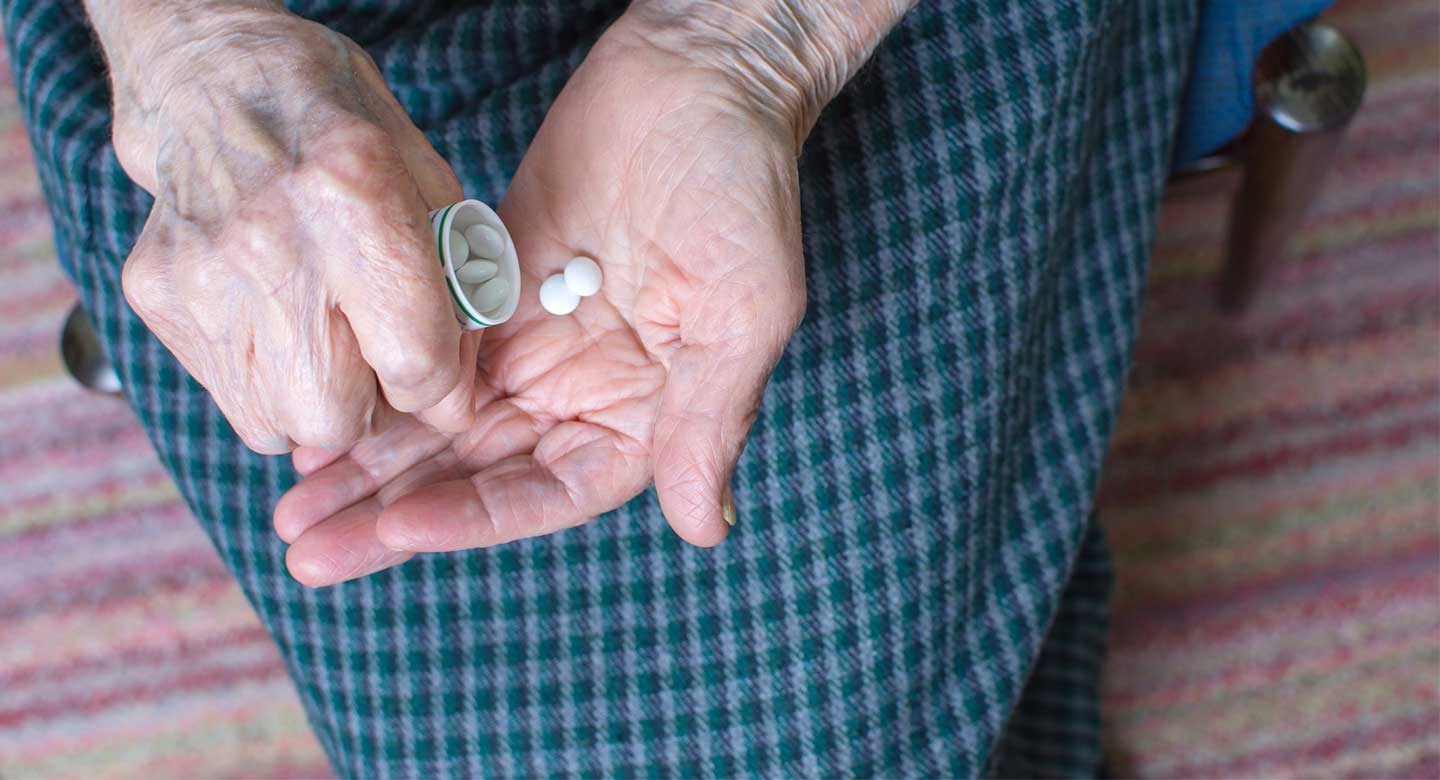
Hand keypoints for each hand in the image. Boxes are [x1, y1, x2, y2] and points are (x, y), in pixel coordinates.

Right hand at [95, 1, 474, 452]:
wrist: (217, 81)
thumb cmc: (340, 129)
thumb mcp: (428, 181)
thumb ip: (452, 288)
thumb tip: (454, 393)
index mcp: (354, 202)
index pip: (412, 362)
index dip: (440, 388)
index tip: (438, 376)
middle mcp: (271, 248)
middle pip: (332, 418)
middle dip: (370, 410)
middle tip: (378, 367)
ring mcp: (202, 280)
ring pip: (273, 424)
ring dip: (315, 406)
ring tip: (327, 344)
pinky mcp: (158, 298)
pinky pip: (229, 396)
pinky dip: (265, 383)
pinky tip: (278, 324)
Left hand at [272, 21, 814, 585]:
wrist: (697, 74)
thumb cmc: (743, 186)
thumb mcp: (745, 310)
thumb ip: (712, 418)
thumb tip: (703, 530)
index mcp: (648, 412)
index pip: (552, 491)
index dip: (477, 515)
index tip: (400, 524)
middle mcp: (584, 389)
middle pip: (480, 472)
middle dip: (396, 512)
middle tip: (307, 550)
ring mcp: (534, 338)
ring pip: (440, 419)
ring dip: (370, 463)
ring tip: (290, 508)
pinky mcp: (490, 282)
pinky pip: (423, 345)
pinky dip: (374, 380)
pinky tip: (317, 410)